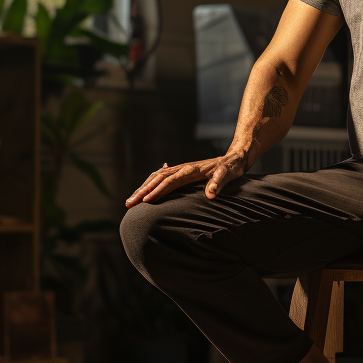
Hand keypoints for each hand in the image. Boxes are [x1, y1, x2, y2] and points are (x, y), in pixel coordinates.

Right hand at [124, 153, 247, 206]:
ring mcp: (181, 169)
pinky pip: (161, 178)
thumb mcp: (228, 176)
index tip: (146, 201)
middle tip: (128, 203)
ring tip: (130, 200)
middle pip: (157, 179)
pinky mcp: (182, 172)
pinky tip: (144, 190)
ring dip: (142, 188)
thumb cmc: (230, 169)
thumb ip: (218, 184)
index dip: (157, 191)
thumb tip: (211, 195)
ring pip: (156, 177)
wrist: (233, 159)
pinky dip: (150, 184)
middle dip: (142, 191)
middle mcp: (182, 168)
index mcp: (190, 170)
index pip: (169, 181)